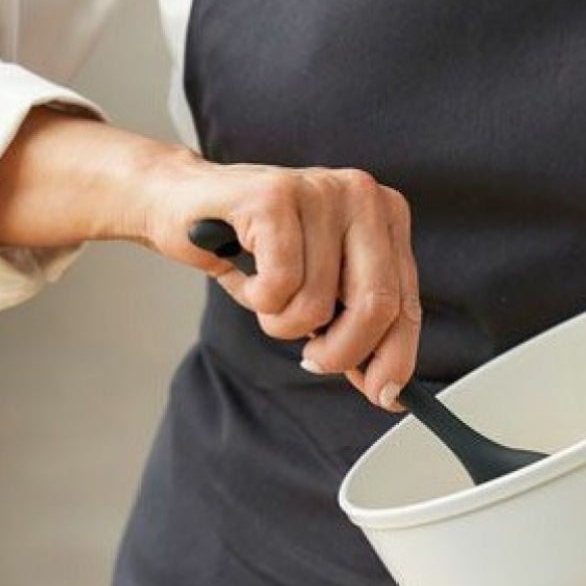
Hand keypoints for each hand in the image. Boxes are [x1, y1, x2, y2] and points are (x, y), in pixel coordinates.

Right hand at [140, 152, 421, 408]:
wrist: (180, 204)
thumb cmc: (254, 250)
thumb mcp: (318, 287)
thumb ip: (355, 325)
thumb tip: (387, 386)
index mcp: (384, 214)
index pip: (405, 300)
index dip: (395, 356)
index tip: (384, 395)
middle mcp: (362, 194)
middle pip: (376, 304)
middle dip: (342, 352)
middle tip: (313, 360)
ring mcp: (319, 190)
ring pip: (318, 303)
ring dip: (282, 321)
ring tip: (265, 293)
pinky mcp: (274, 197)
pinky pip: (280, 286)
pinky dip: (258, 299)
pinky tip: (246, 275)